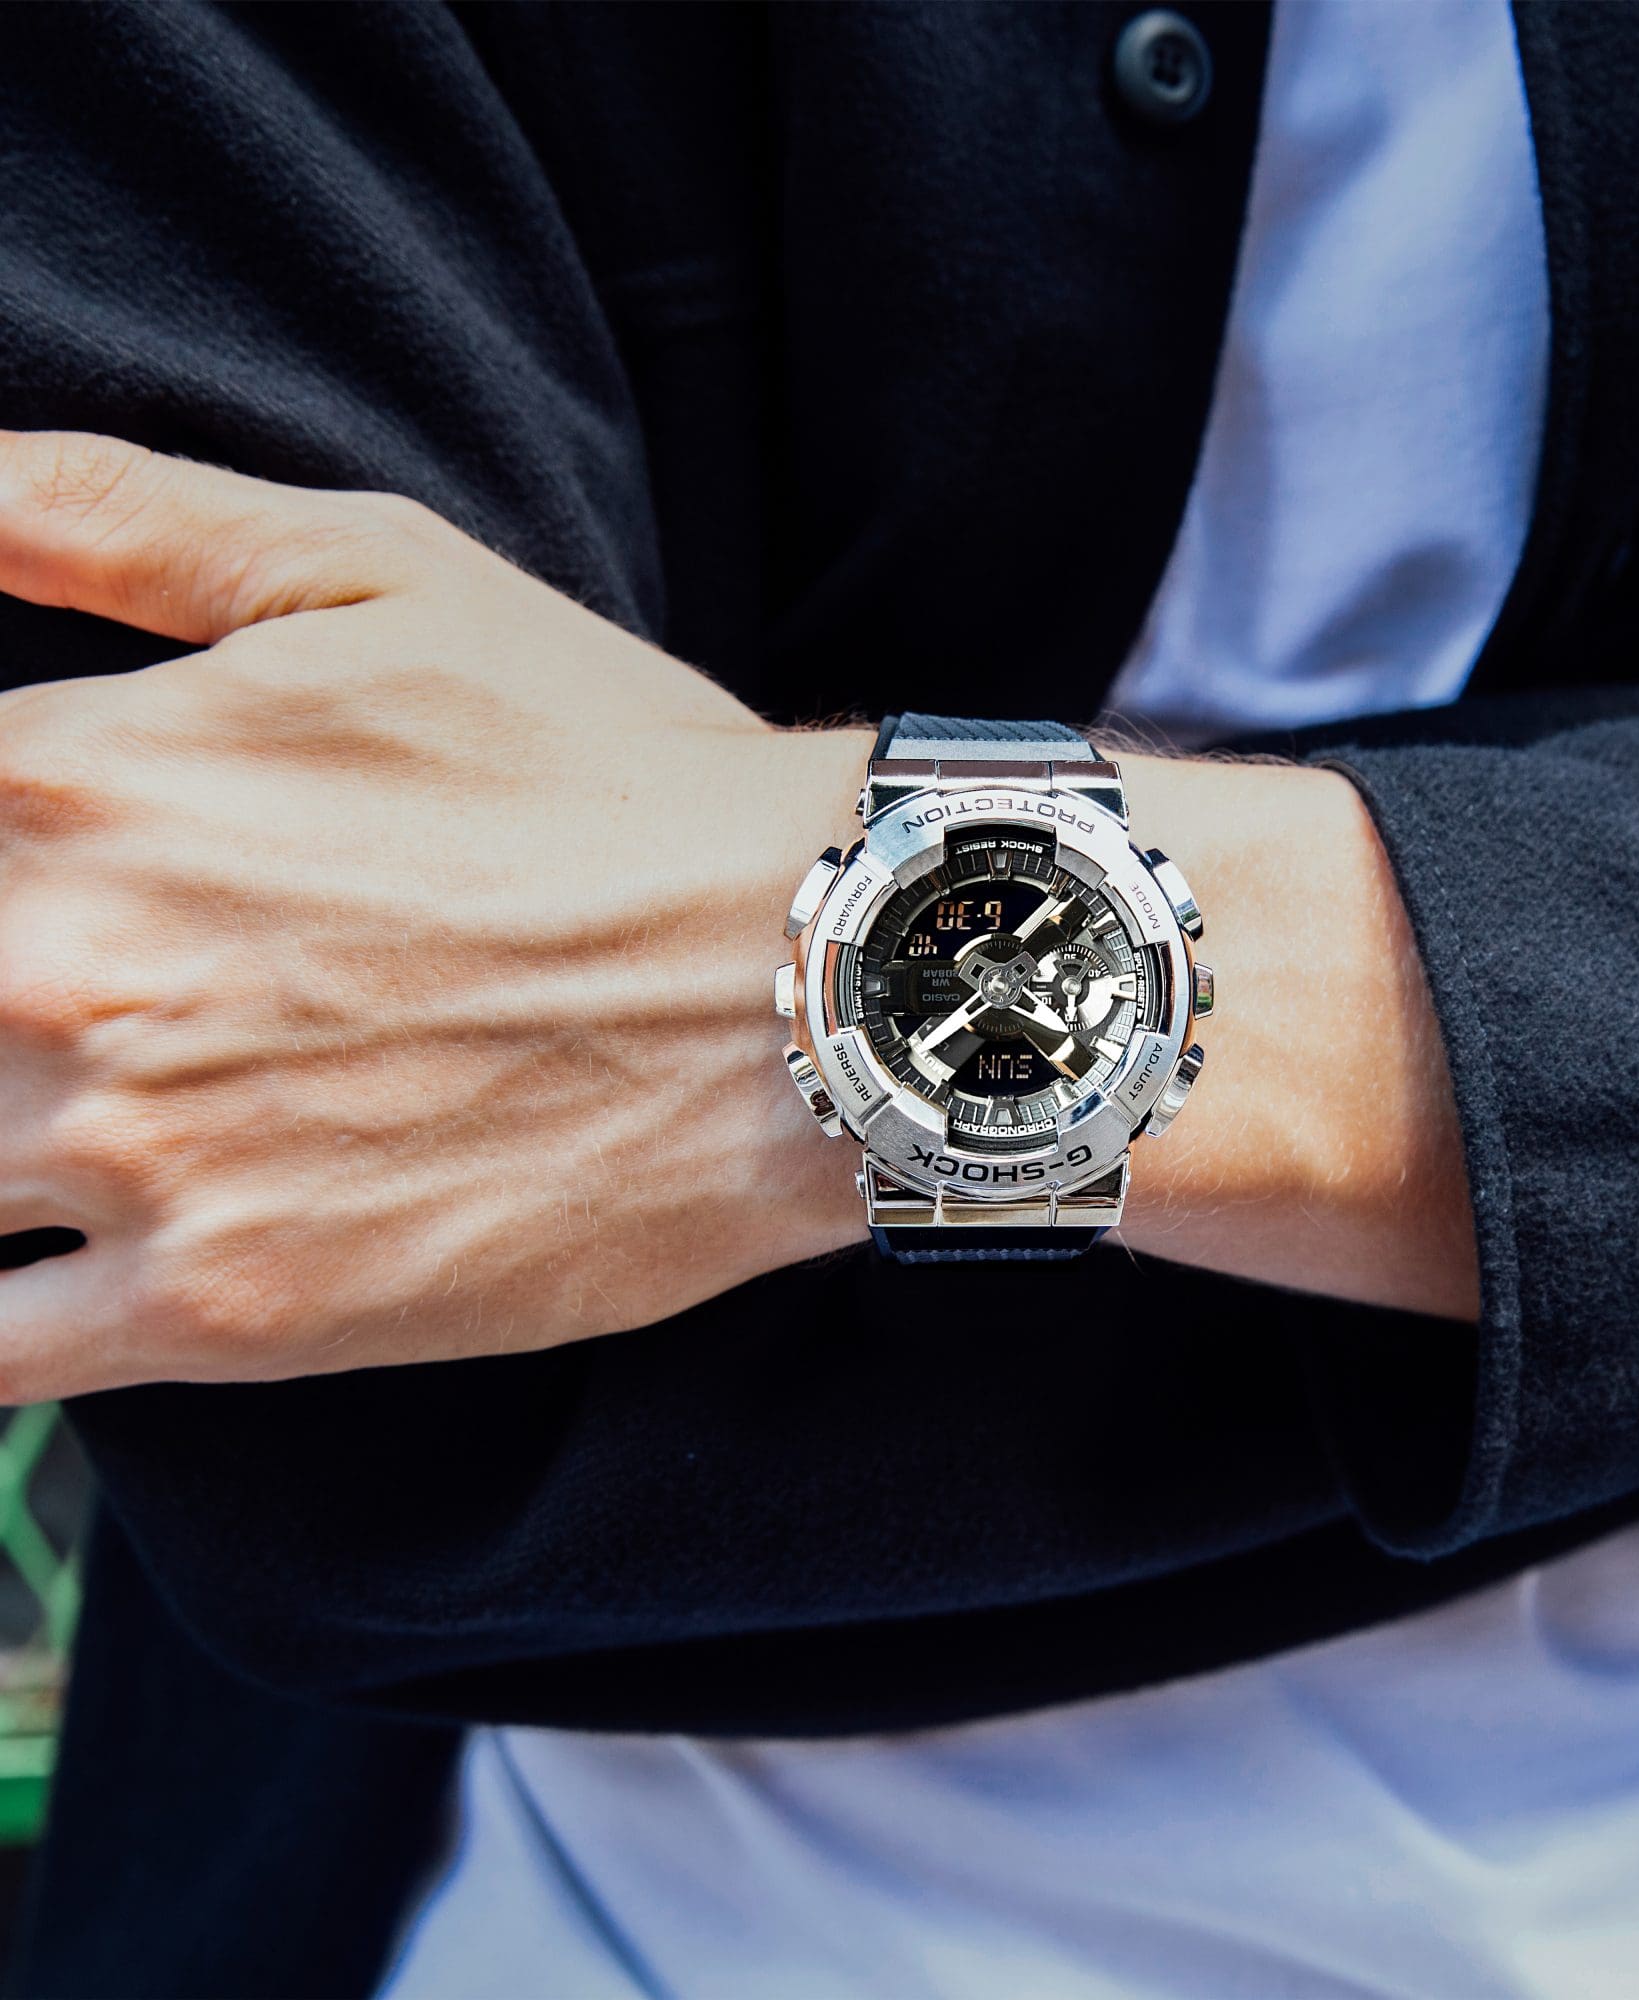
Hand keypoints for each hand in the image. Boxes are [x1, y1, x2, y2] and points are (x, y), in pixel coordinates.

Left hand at [0, 430, 868, 1399]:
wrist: (805, 984)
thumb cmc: (608, 771)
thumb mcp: (379, 576)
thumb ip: (105, 511)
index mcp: (62, 774)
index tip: (48, 895)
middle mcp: (49, 967)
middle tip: (95, 995)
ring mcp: (129, 1157)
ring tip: (101, 1103)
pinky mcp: (220, 1310)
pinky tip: (51, 1253)